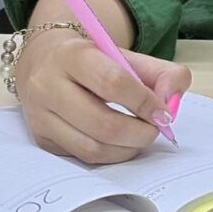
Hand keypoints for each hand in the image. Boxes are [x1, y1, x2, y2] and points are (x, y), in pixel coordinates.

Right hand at [15, 27, 191, 163]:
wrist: (46, 60)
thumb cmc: (95, 59)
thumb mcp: (128, 55)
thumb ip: (162, 73)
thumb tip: (172, 103)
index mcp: (73, 55)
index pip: (113, 82)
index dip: (143, 101)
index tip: (163, 112)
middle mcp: (49, 86)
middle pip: (101, 122)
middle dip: (138, 132)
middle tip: (156, 130)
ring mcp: (40, 116)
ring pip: (90, 147)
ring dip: (126, 149)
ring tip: (142, 137)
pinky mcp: (41, 140)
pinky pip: (81, 157)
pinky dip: (110, 155)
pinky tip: (122, 144)